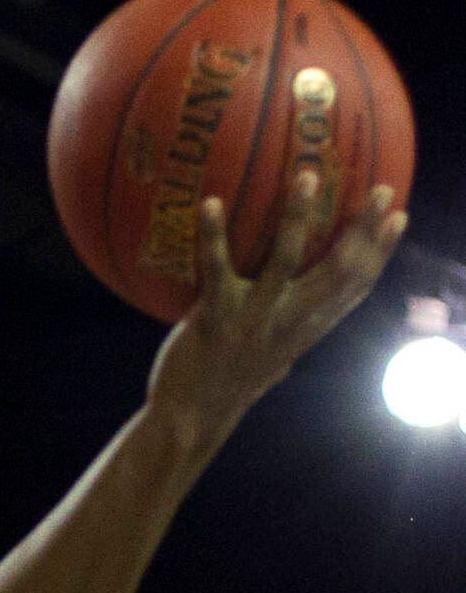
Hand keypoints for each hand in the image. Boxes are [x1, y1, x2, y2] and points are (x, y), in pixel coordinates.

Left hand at [145, 171, 406, 452]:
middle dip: (364, 228)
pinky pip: (215, 270)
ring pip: (285, 260)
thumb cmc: (227, 380)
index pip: (356, 287)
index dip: (381, 252)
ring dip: (297, 217)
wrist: (192, 416)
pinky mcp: (217, 319)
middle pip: (339, 270)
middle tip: (379, 188)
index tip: (399, 216)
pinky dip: (212, 236)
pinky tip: (208, 203)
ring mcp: (256, 319)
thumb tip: (293, 321)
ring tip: (304, 176)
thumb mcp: (269, 355)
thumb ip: (285, 331)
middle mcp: (291, 322)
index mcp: (307, 328)